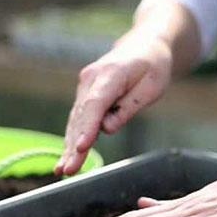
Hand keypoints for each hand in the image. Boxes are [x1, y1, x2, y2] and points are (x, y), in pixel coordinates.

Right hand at [55, 32, 172, 174]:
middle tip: (68, 170)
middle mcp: (90, 79)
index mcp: (110, 74)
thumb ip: (130, 106)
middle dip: (74, 145)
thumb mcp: (153, 86)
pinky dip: (72, 138)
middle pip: (82, 117)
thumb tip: (107, 129)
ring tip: (63, 170)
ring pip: (76, 120)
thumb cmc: (152, 66)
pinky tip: (65, 158)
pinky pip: (78, 119)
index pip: (96, 104)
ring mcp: (84, 86)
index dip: (87, 128)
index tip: (81, 148)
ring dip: (69, 146)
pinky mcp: (85, 94)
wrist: (143, 46)